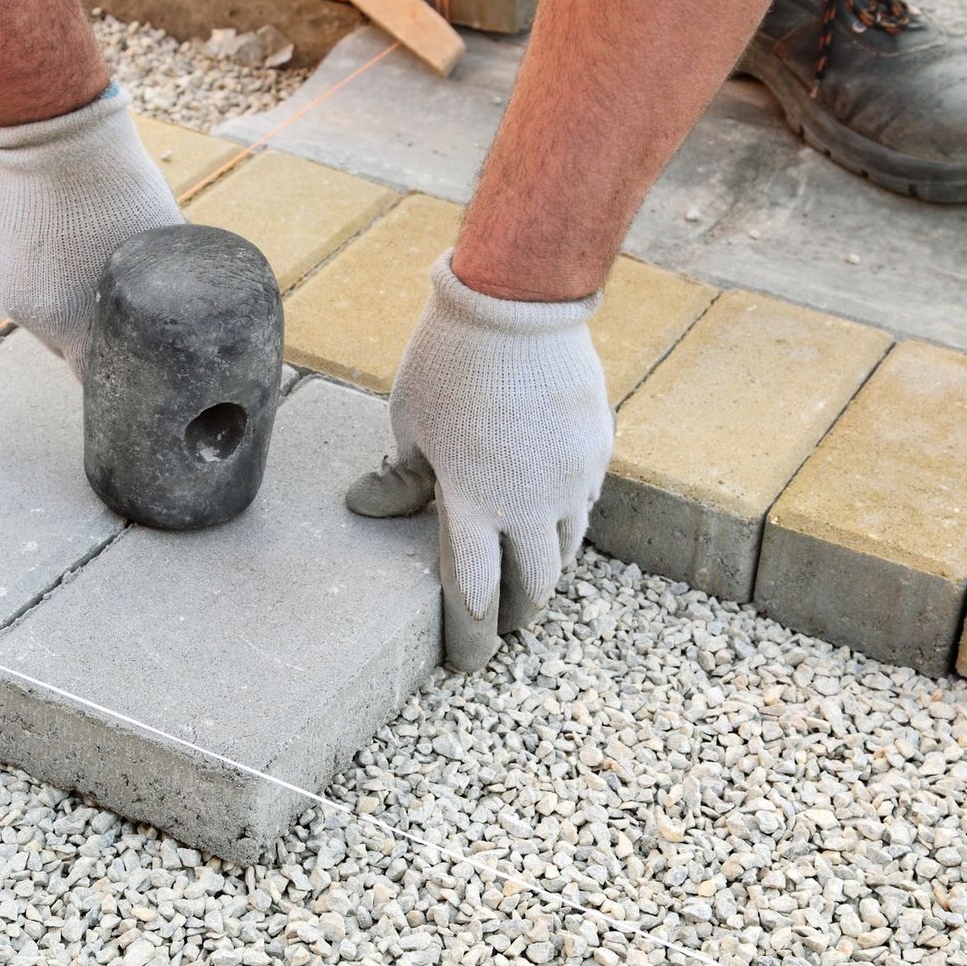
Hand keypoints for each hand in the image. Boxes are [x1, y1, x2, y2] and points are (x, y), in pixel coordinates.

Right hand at [0, 84, 183, 372]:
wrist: (55, 135)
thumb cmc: (118, 186)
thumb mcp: (158, 242)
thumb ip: (166, 288)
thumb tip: (193, 308)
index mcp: (71, 322)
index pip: (91, 376)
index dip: (115, 370)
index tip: (131, 361)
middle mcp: (31, 316)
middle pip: (65, 348)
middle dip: (90, 336)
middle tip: (118, 307)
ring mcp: (5, 291)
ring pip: (42, 318)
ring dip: (63, 305)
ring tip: (85, 267)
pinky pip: (21, 289)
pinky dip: (40, 279)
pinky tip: (59, 249)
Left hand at [346, 251, 612, 670]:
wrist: (517, 304)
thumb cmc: (447, 359)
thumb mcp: (409, 419)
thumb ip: (402, 476)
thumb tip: (369, 509)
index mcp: (469, 501)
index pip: (470, 594)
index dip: (468, 635)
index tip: (464, 662)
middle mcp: (527, 503)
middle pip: (530, 588)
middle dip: (515, 616)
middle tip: (502, 628)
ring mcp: (570, 479)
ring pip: (565, 550)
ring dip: (544, 571)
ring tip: (529, 580)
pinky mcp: (596, 451)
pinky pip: (584, 503)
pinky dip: (565, 521)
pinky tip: (551, 516)